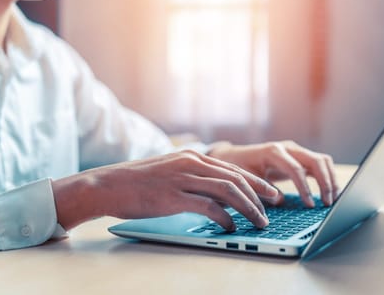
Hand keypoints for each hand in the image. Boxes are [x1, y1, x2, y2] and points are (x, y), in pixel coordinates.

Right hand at [51, 150, 278, 230]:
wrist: (109, 184)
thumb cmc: (137, 182)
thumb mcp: (169, 171)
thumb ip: (191, 177)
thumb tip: (214, 193)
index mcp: (191, 157)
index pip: (232, 168)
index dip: (255, 181)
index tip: (270, 193)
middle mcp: (191, 163)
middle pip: (236, 177)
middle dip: (260, 193)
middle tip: (275, 206)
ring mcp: (182, 178)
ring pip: (228, 190)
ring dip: (248, 207)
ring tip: (260, 221)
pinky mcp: (173, 196)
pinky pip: (208, 206)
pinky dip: (225, 216)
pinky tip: (231, 226)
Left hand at [208, 141, 339, 206]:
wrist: (235, 156)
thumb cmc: (239, 168)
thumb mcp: (247, 179)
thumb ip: (263, 189)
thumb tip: (280, 200)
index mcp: (273, 152)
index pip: (295, 168)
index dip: (304, 188)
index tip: (310, 206)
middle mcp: (287, 148)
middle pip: (315, 160)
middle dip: (325, 183)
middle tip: (327, 204)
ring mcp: (296, 151)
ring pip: (322, 161)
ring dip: (331, 179)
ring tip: (333, 200)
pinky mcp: (300, 157)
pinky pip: (320, 164)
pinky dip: (328, 177)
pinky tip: (331, 194)